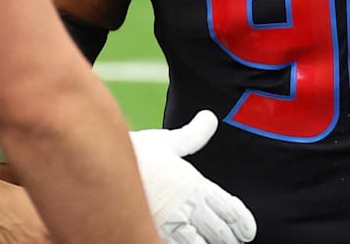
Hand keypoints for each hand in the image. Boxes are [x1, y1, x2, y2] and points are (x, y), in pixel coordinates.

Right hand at [132, 110, 257, 243]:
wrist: (101, 168)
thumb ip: (192, 135)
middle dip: (227, 237)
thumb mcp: (167, 142)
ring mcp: (170, 224)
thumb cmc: (134, 153)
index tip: (248, 232)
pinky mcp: (150, 232)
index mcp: (196, 185)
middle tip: (234, 241)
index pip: (229, 209)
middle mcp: (187, 207)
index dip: (242, 222)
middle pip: (218, 231)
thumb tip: (210, 118)